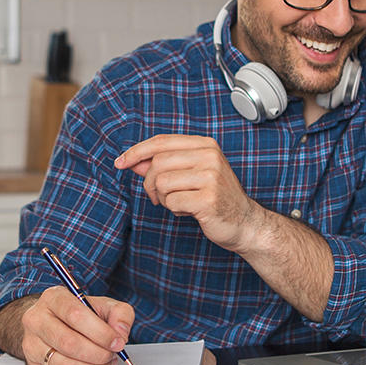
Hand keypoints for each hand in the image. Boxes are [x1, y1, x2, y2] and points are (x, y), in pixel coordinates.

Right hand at [19, 286, 134, 364]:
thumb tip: (121, 332)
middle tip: (112, 354)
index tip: (117, 341)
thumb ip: (119, 313)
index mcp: (54, 298)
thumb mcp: (103, 305)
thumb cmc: (78, 314)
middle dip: (98, 353)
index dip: (100, 332)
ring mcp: (32, 345)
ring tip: (105, 363)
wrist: (52, 323)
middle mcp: (37, 320)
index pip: (75, 315)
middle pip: (69, 342)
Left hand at [114, 134, 263, 252]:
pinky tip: (188, 211)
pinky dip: (174, 209)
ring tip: (180, 203)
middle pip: (157, 163)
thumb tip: (133, 161)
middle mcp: (209, 156)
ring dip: (164, 198)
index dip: (137, 151)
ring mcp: (211, 176)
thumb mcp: (190, 175)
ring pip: (162, 182)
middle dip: (150, 183)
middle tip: (159, 197)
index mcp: (205, 145)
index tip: (120, 162)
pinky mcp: (209, 198)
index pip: (162, 141)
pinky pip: (172, 201)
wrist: (244, 223)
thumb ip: (163, 165)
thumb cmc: (215, 198)